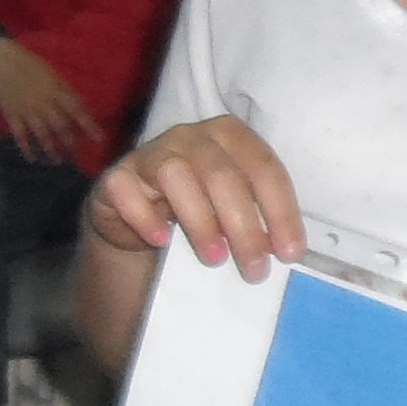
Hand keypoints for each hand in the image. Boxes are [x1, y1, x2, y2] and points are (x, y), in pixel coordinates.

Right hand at [0, 37, 102, 164]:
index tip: (99, 139)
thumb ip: (65, 90)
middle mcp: (43, 103)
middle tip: (77, 156)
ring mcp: (26, 110)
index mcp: (55, 90)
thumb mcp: (51, 73)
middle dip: (70, 143)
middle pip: (60, 127)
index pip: (76, 110)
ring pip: (42, 134)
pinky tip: (32, 158)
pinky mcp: (11, 115)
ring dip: (51, 150)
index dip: (89, 125)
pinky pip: (20, 135)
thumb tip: (81, 106)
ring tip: (58, 161)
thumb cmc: (28, 64)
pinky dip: (26, 148)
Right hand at [87, 113, 298, 278]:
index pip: (262, 167)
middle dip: (244, 225)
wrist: (140, 218)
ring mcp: (151, 154)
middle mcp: (191, 136)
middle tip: (255, 268)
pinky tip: (161, 241)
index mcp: (230, 136)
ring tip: (215, 258)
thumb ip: (259, 219)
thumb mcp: (235, 210)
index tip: (289, 253)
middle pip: (222, 174)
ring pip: (176, 175)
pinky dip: (145, 216)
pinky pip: (127, 191)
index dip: (280, 210)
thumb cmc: (201, 211)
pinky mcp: (116, 177)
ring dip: (200, 220)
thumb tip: (287, 251)